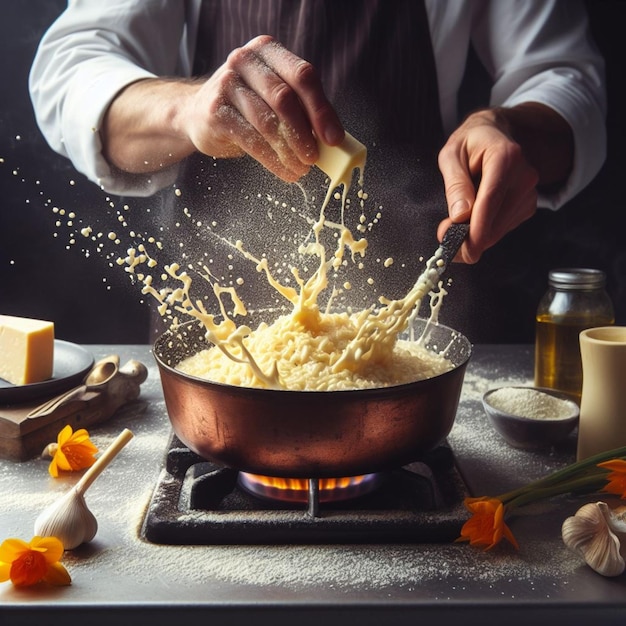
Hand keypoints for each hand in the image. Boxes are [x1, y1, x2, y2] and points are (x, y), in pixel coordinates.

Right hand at [182, 35, 343, 180]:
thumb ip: (303, 109)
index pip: (303, 76)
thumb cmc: (247, 106)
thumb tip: (334, 139)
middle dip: (304, 134)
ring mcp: (226, 84)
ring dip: (289, 152)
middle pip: (285, 98)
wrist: (198, 113)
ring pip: (268, 122)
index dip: (321, 109)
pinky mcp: (215, 112)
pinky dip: (272, 160)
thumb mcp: (275, 97)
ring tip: (301, 169)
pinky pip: (251, 140)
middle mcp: (245, 60)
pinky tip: (284, 172)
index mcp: (267, 51)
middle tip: (315, 159)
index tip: (334, 139)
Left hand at [437, 107, 539, 263]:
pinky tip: (477, 213)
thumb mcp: (451, 155)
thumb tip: (460, 215)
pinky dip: (486, 230)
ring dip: (475, 234)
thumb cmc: (471, 143)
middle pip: (495, 222)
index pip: (491, 200)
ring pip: (498, 230)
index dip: (477, 230)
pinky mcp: (528, 206)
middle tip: (445, 232)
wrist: (496, 135)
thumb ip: (455, 184)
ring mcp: (529, 192)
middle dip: (467, 236)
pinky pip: (503, 229)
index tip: (465, 250)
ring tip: (459, 217)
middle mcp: (524, 176)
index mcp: (505, 157)